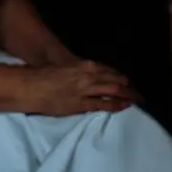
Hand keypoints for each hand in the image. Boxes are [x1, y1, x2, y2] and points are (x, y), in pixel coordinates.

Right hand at [24, 59, 138, 116]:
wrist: (32, 86)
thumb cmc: (44, 75)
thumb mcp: (65, 68)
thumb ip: (79, 71)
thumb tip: (89, 76)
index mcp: (83, 65)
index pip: (108, 71)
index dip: (119, 76)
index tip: (127, 81)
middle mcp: (88, 76)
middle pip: (115, 81)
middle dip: (129, 87)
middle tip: (139, 94)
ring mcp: (86, 90)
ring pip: (113, 91)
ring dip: (127, 96)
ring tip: (137, 100)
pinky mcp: (82, 104)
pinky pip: (103, 105)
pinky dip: (116, 105)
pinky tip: (124, 107)